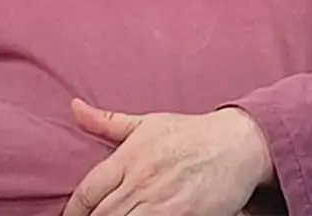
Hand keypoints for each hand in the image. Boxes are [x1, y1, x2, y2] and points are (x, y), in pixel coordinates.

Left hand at [63, 98, 273, 215]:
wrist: (238, 144)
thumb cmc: (192, 133)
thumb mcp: (148, 122)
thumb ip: (107, 122)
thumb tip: (74, 107)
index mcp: (129, 158)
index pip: (87, 191)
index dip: (74, 210)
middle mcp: (141, 182)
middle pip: (102, 215)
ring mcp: (161, 204)